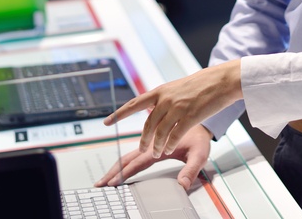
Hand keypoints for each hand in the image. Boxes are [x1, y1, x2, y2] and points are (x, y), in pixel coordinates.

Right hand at [95, 125, 212, 190]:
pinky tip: (120, 165)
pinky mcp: (152, 140)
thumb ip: (191, 170)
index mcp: (160, 146)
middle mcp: (152, 142)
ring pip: (129, 153)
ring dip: (117, 165)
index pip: (138, 162)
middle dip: (113, 171)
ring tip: (106, 177)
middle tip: (100, 183)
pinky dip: (125, 159)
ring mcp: (150, 141)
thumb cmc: (200, 136)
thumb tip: (182, 185)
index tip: (112, 183)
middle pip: (128, 157)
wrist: (201, 115)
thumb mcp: (200, 153)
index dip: (124, 174)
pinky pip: (135, 149)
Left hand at [104, 60, 242, 158]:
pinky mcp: (190, 116)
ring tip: (157, 152)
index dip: (119, 114)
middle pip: (148, 124)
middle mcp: (166, 99)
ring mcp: (177, 107)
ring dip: (157, 145)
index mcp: (160, 91)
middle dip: (143, 139)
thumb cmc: (201, 84)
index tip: (105, 122)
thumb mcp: (177, 88)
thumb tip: (152, 108)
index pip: (134, 103)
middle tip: (142, 149)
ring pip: (160, 132)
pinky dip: (169, 144)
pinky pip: (174, 135)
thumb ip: (164, 99)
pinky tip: (169, 149)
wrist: (221, 80)